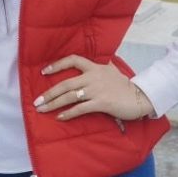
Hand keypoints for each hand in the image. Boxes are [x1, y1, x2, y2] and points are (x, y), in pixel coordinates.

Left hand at [33, 55, 155, 121]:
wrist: (141, 97)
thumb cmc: (125, 86)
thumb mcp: (113, 71)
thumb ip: (105, 65)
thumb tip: (104, 60)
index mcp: (95, 67)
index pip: (73, 60)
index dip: (57, 65)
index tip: (43, 71)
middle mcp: (93, 77)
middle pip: (66, 83)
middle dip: (49, 93)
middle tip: (36, 101)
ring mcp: (97, 90)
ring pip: (70, 96)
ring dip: (54, 104)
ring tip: (42, 109)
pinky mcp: (102, 103)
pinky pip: (81, 109)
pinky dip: (69, 113)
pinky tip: (60, 117)